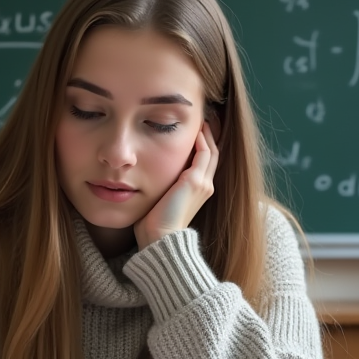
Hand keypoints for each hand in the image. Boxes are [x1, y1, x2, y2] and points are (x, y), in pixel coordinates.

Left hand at [134, 121, 218, 249]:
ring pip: (210, 151)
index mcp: (199, 192)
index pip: (205, 163)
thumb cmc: (155, 225)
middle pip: (212, 154)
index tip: (195, 131)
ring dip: (205, 134)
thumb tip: (146, 176)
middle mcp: (206, 186)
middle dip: (208, 136)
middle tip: (200, 120)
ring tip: (198, 120)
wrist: (160, 238)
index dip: (203, 145)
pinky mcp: (195, 181)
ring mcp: (203, 184)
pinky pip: (203, 153)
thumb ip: (161, 186)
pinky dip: (201, 140)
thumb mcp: (160, 200)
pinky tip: (193, 129)